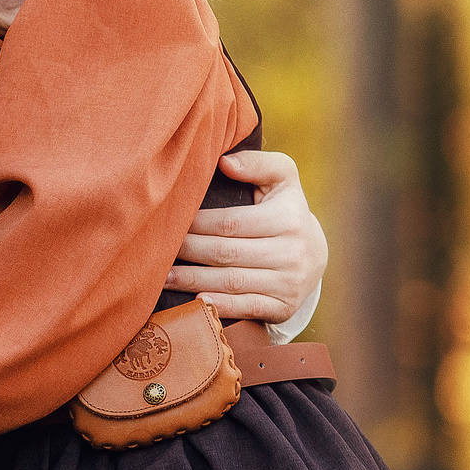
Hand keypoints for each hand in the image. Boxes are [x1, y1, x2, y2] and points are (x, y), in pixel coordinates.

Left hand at [166, 149, 326, 324]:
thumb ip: (257, 164)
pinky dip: (220, 306)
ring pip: (231, 282)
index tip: (169, 222)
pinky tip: (196, 301)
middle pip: (225, 253)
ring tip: (161, 276)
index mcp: (288, 218)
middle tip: (155, 250)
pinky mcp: (284, 307)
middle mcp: (292, 252)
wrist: (314, 255)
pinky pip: (247, 307)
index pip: (229, 223)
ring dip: (192, 280)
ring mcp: (289, 283)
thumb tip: (225, 162)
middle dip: (187, 251)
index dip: (195, 224)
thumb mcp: (282, 180)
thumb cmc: (284, 209)